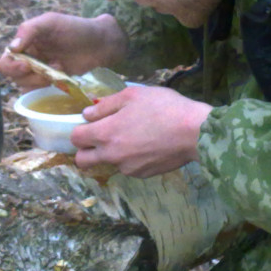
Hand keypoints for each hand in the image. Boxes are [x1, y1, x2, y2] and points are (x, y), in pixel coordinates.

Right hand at [0, 12, 127, 90]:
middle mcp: (29, 57)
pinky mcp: (51, 81)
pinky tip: (60, 77)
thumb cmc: (75, 28)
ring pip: (25, 84)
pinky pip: (38, 91)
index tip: (27, 65)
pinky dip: (45, 88)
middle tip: (44, 72)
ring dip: (38, 81)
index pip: (6, 58)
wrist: (100, 43)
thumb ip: (29, 30)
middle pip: (12, 75)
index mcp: (25, 41)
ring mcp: (40, 70)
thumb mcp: (50, 22)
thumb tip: (12, 49)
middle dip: (26, 76)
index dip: (12, 66)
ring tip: (58, 68)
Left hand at [71, 86, 210, 177]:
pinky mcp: (143, 175)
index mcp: (106, 133)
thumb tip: (87, 113)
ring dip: (111, 153)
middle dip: (85, 150)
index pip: (76, 139)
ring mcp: (127, 168)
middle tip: (100, 137)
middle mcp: (112, 155)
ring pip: (108, 163)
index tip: (89, 124)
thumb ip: (106, 105)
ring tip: (132, 137)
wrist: (194, 132)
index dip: (79, 130)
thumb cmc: (163, 107)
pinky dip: (131, 158)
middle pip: (83, 161)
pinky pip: (128, 167)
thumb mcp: (133, 95)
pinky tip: (147, 145)